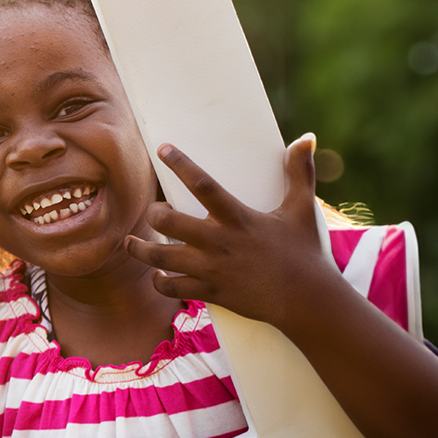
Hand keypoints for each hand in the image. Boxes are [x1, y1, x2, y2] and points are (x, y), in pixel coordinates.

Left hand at [124, 135, 340, 329]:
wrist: (307, 300)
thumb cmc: (304, 252)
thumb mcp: (302, 209)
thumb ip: (300, 173)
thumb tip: (307, 137)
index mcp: (238, 218)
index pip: (203, 185)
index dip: (181, 165)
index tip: (163, 150)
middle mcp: (219, 241)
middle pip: (169, 221)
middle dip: (154, 213)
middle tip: (153, 211)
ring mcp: (212, 269)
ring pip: (161, 257)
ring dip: (141, 249)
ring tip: (130, 243)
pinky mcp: (210, 292)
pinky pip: (173, 288)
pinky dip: (159, 282)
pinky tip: (156, 275)